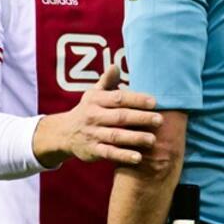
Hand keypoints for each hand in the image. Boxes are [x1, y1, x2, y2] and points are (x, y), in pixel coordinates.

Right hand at [34, 66, 162, 167]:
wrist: (64, 133)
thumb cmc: (87, 110)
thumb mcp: (93, 94)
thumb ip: (106, 81)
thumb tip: (115, 65)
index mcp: (96, 100)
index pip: (118, 98)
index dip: (136, 99)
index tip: (154, 102)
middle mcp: (94, 116)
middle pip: (120, 117)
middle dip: (140, 118)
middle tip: (160, 120)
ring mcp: (93, 134)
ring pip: (116, 136)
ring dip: (135, 138)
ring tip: (152, 140)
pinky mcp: (93, 150)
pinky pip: (109, 153)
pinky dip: (123, 156)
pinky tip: (138, 158)